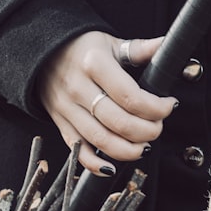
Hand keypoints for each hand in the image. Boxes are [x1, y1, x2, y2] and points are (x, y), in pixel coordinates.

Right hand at [37, 32, 176, 174]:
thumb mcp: (110, 43)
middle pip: (120, 122)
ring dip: (129, 150)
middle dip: (148, 131)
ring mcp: (67, 108)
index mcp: (94, 64)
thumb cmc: (81, 48)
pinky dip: (95, 165)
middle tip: (158, 127)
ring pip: (102, 140)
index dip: (156, 108)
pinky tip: (112, 167)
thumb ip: (140, 49)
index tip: (169, 106)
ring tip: (144, 146)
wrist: (41, 53)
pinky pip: (78, 150)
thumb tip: (167, 45)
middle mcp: (78, 87)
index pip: (131, 97)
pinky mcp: (60, 123)